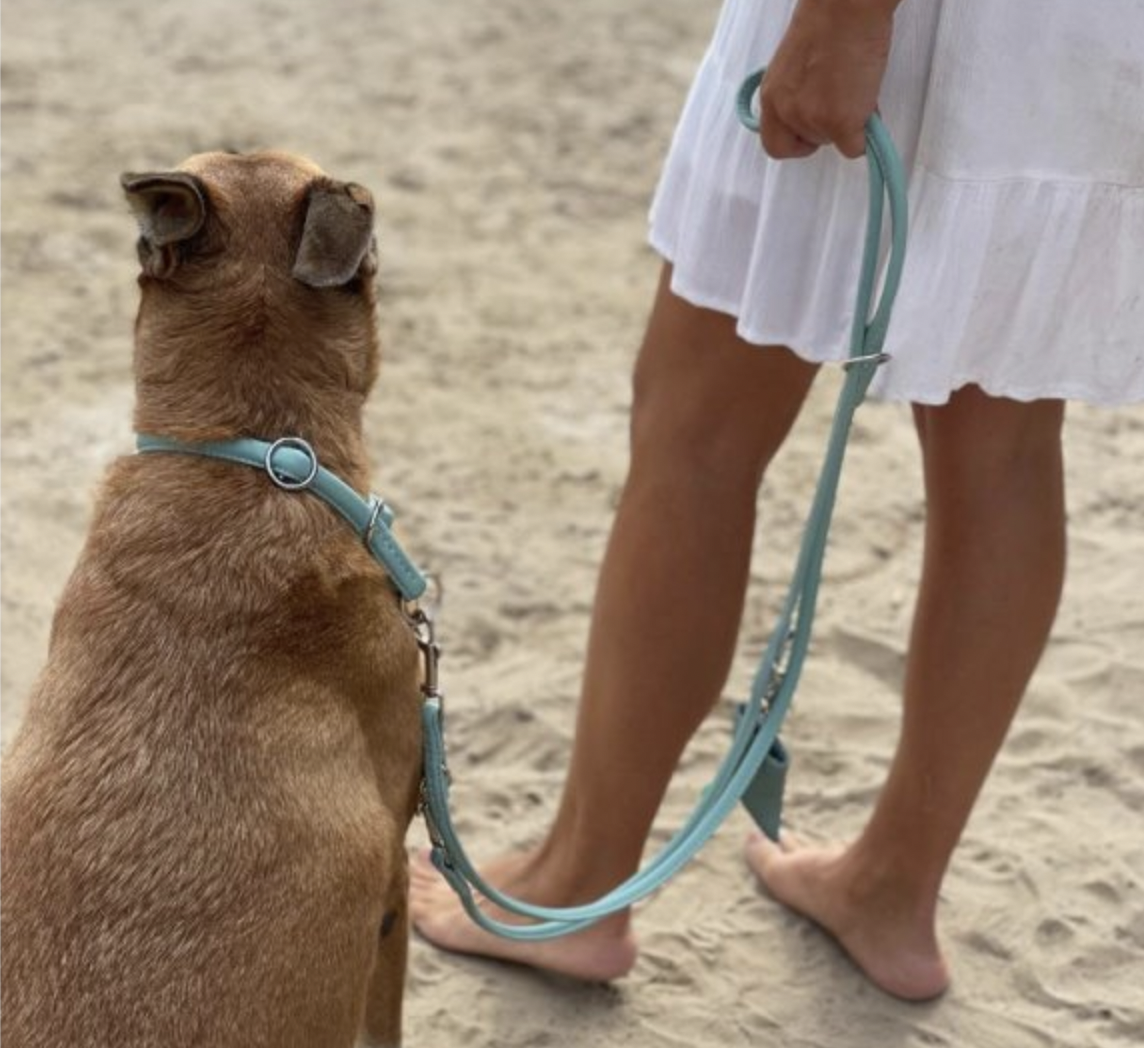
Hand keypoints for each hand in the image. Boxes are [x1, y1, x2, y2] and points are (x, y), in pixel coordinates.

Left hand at [760, 0, 896, 159]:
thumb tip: (819, 115)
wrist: (847, 6)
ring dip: (847, 126)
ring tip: (856, 89)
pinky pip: (854, 149)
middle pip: (805, 145)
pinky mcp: (840, 123)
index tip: (810, 130)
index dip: (794, 142)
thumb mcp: (796, 67)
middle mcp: (786, 112)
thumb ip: (798, 94)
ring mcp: (812, 119)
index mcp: (772, 96)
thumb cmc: (829, 23)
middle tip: (839, 106)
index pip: (774, 145)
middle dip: (823, 132)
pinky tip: (867, 107)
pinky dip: (864, 135)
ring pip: (832, 144)